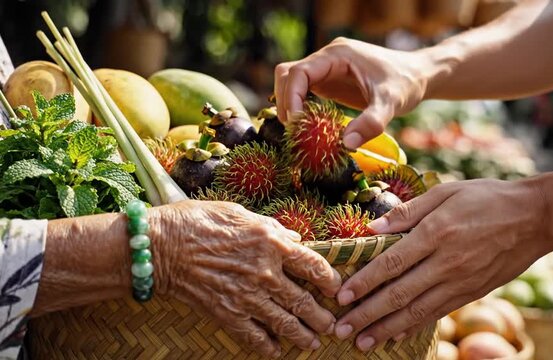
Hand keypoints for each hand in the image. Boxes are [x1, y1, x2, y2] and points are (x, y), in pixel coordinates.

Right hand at [150, 200, 341, 357]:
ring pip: (285, 323)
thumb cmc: (199, 221)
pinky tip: (277, 351)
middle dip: (321, 316)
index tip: (335, 287)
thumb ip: (272, 228)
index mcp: (272, 244)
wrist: (162, 246)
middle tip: (330, 324)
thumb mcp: (241, 214)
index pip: (314, 265)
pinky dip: (268, 347)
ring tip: (313, 343)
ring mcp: (248, 297)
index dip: (330, 279)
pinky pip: (255, 337)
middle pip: (304, 301)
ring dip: (303, 336)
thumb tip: (294, 238)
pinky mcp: (228, 315)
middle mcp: (266, 273)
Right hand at [274, 37, 428, 148]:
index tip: (296, 123)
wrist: (418, 76)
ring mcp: (327, 69)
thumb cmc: (406, 84)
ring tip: (301, 131)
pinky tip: (310, 126)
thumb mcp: (392, 103)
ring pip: (291, 82)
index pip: (298, 71)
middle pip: (288, 75)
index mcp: (338, 55)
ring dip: (290, 105)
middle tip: (296, 132)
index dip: (291, 97)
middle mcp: (328, 58)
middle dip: (286, 103)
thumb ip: (371, 123)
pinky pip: (303, 91)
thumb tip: (347, 145)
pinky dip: (300, 107)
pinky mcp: (329, 80)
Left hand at [332, 179, 550, 350]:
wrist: (536, 218)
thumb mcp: (446, 192)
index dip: (364, 282)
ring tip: (362, 341)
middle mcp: (446, 263)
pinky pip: (438, 313)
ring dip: (386, 329)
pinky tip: (396, 336)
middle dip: (367, 314)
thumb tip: (372, 227)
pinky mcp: (472, 293)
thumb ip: (408, 211)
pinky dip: (414, 326)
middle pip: (399, 294)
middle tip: (341, 328)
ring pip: (417, 311)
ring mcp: (460, 282)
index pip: (391, 263)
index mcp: (436, 233)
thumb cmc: (487, 198)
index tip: (341, 296)